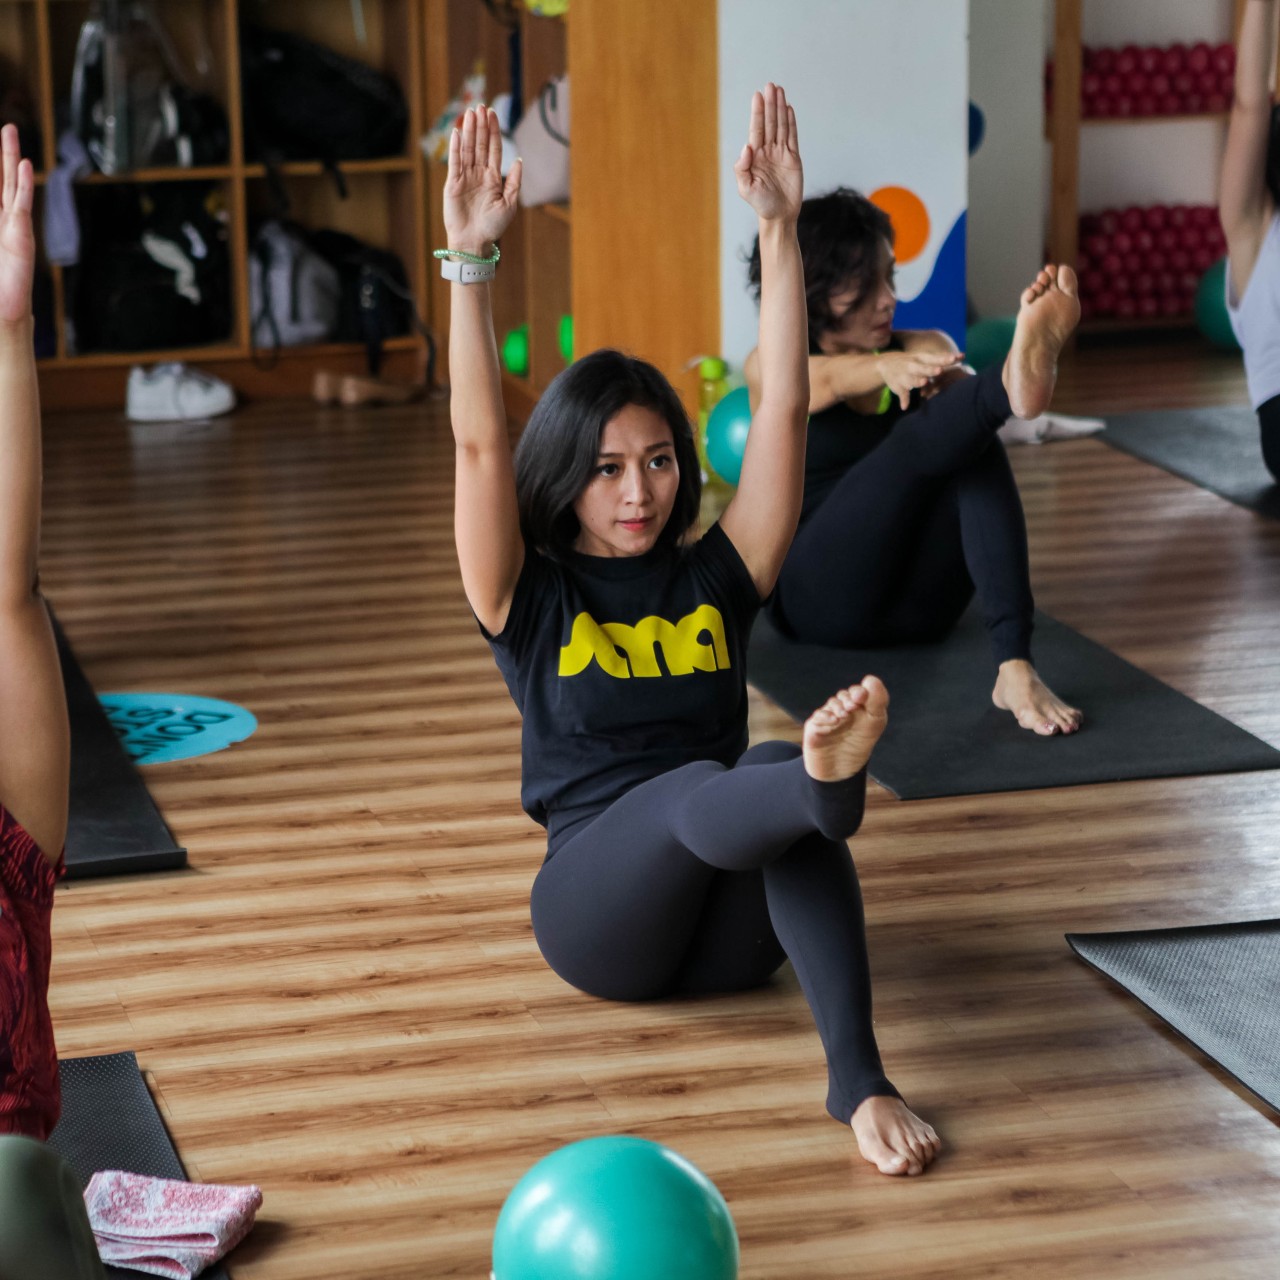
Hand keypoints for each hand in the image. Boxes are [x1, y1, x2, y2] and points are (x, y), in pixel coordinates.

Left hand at [0, 124, 34, 326]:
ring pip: (12, 185)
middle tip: (6, 128)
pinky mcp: (22, 236)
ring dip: (11, 159)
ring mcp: (13, 227)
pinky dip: (24, 184)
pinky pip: (22, 204)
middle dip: (2, 154)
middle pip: (2, 179)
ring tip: (10, 134)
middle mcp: (1, 221)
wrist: (2, 312)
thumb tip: (0, 206)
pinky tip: (25, 164)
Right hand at [443, 106, 521, 255]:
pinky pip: (454, 162)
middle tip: (481, 106)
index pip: (493, 149)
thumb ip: (514, 182)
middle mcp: (478, 174)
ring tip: (470, 113)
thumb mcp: (510, 204)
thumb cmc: (493, 227)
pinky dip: (455, 147)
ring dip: (468, 131)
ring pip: (467, 149)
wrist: (474, 242)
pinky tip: (456, 133)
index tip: (493, 113)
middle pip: (479, 144)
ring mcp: (465, 177)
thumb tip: (519, 159)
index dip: (493, 131)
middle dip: (481, 125)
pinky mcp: (452, 184)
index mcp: (493, 178)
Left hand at [734, 84, 802, 222]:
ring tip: (779, 90)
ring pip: (781, 126)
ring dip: (780, 108)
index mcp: (755, 156)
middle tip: (770, 85)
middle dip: (770, 105)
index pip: (756, 130)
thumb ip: (742, 168)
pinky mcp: (793, 158)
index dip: (758, 113)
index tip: (758, 96)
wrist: (779, 216)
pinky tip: (789, 108)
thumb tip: (747, 147)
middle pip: (769, 123)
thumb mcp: (745, 188)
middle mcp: (767, 151)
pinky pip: (792, 136)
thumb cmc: (760, 204)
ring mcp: (780, 153)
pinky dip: (791, 122)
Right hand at [875, 350, 964, 409]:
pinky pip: (902, 394)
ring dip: (917, 381)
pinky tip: (905, 407)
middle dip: (931, 369)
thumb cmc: (913, 361)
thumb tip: (963, 356)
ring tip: (924, 382)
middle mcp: (912, 365)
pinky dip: (904, 400)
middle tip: (940, 370)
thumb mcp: (925, 358)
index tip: (956, 358)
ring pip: (912, 379)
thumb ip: (942, 359)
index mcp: (921, 358)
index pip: (935, 358)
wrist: (886, 364)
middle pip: (923, 368)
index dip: (945, 359)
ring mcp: (904, 375)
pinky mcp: (898, 386)